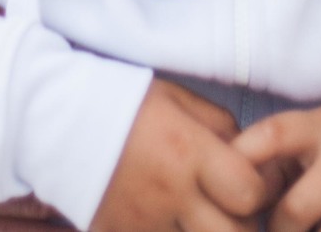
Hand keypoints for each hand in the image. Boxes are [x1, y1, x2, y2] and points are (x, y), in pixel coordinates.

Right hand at [90, 81, 272, 231]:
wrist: (58, 123)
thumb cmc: (127, 106)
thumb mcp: (180, 101)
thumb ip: (222, 129)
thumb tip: (253, 158)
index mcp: (188, 152)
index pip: (250, 193)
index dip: (262, 191)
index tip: (254, 181)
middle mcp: (169, 193)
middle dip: (245, 227)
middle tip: (236, 210)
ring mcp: (143, 223)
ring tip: (206, 219)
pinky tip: (177, 224)